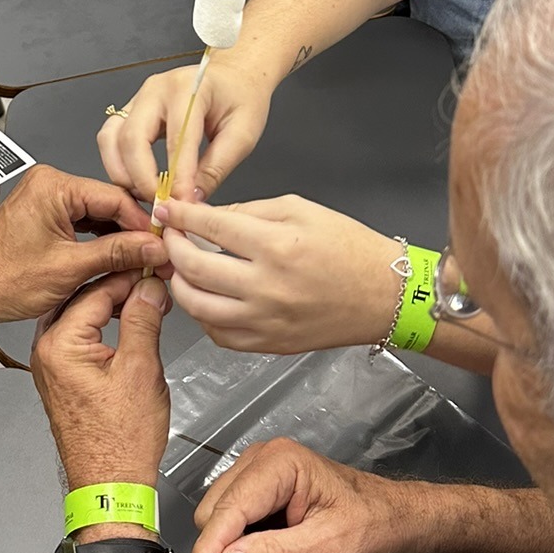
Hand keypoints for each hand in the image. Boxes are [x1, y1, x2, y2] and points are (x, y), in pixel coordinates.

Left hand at [0, 165, 165, 323]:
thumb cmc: (2, 279)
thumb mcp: (70, 268)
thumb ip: (116, 254)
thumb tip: (150, 247)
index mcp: (52, 186)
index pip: (114, 198)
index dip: (143, 224)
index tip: (163, 243)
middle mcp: (48, 184)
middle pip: (108, 204)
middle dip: (133, 232)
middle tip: (157, 255)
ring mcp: (46, 198)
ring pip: (97, 214)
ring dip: (119, 238)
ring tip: (142, 259)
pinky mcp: (45, 213)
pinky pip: (82, 221)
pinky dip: (100, 240)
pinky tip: (117, 256)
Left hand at [31, 274, 171, 491]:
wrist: (110, 484)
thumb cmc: (120, 441)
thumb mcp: (140, 370)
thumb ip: (143, 320)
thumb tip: (148, 288)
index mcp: (60, 345)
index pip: (96, 290)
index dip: (130, 275)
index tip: (155, 268)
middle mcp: (46, 352)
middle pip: (84, 299)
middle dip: (120, 286)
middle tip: (154, 281)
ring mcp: (51, 366)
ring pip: (81, 317)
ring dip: (112, 306)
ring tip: (146, 301)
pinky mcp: (61, 378)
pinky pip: (80, 337)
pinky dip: (104, 326)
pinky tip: (128, 325)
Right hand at [98, 58, 270, 204]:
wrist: (234, 75)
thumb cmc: (240, 97)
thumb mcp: (242, 134)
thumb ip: (216, 168)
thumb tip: (191, 200)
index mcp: (189, 89)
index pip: (177, 140)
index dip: (178, 178)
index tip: (183, 205)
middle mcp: (156, 89)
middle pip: (132, 138)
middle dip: (142, 179)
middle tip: (160, 205)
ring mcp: (138, 98)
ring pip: (112, 139)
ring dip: (123, 173)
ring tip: (146, 197)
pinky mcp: (130, 110)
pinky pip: (111, 138)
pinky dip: (118, 164)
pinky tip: (136, 183)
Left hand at [157, 195, 403, 352]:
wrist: (386, 295)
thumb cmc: (350, 248)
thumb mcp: (300, 210)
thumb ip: (249, 211)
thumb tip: (207, 215)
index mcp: (276, 246)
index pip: (210, 226)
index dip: (181, 215)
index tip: (168, 208)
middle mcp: (266, 287)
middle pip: (194, 266)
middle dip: (172, 246)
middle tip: (170, 235)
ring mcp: (265, 321)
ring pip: (197, 305)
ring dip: (179, 282)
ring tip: (181, 267)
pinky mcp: (269, 344)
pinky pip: (218, 334)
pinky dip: (203, 315)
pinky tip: (207, 297)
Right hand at [184, 438, 410, 552]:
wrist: (394, 522)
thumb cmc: (373, 526)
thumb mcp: (329, 548)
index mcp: (280, 463)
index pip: (229, 509)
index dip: (210, 549)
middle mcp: (263, 461)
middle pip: (215, 513)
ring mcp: (259, 475)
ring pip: (219, 520)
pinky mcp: (259, 492)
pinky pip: (233, 524)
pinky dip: (245, 549)